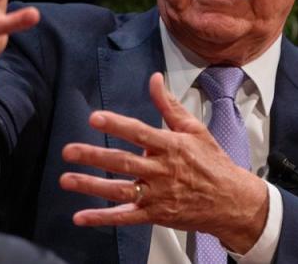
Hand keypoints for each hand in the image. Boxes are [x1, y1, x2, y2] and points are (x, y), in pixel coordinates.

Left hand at [59, 73, 268, 253]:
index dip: (116, 125)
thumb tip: (155, 79)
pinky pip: (125, 217)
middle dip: (94, 156)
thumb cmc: (212, 162)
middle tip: (69, 151)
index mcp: (172, 146)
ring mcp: (158, 194)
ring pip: (120, 190)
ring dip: (91, 185)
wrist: (230, 199)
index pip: (139, 133)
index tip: (95, 118)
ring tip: (67, 179)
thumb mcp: (195, 128)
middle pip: (123, 162)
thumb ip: (169, 105)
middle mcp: (162, 170)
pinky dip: (102, 218)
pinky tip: (81, 216)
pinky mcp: (156, 214)